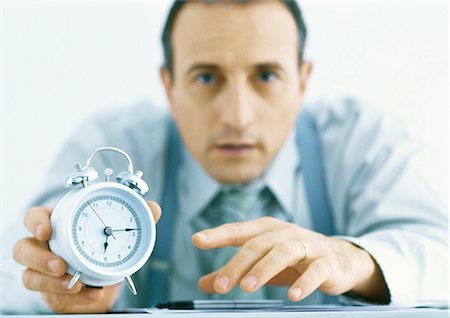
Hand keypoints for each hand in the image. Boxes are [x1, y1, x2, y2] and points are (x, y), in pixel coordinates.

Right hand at [13, 201, 161, 313]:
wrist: (107, 277)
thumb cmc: (107, 246)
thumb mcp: (123, 230)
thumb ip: (139, 218)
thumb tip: (154, 208)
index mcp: (58, 224)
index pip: (34, 217)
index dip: (35, 222)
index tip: (46, 230)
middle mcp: (45, 247)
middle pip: (23, 249)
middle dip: (38, 258)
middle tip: (60, 265)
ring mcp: (44, 271)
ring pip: (30, 277)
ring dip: (51, 282)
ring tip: (74, 284)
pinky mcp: (52, 292)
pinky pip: (52, 297)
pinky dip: (73, 297)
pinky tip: (91, 294)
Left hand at [192, 217, 387, 302]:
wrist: (338, 259)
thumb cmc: (293, 259)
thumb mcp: (261, 263)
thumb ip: (234, 270)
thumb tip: (203, 283)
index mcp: (267, 229)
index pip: (239, 230)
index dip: (217, 234)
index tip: (197, 240)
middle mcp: (285, 233)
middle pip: (258, 244)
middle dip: (237, 264)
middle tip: (220, 286)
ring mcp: (307, 245)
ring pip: (283, 252)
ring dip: (264, 269)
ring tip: (247, 287)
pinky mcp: (326, 262)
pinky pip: (315, 269)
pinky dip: (304, 282)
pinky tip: (292, 296)